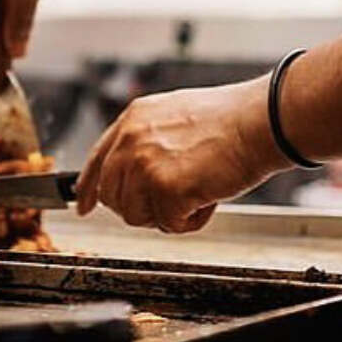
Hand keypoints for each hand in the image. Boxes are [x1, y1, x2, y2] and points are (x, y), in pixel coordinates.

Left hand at [75, 78, 289, 232]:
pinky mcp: (165, 190)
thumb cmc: (230, 119)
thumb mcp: (175, 116)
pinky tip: (208, 196)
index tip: (83, 206)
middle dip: (140, 206)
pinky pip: (168, 225)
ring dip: (167, 213)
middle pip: (113, 196)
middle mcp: (131, 140)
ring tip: (197, 190)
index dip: (88, 189)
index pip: (97, 160)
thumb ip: (148, 140)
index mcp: (133, 118)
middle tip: (174, 198)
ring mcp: (145, 165)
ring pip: (136, 216)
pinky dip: (191, 220)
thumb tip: (135, 173)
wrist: (258, 121)